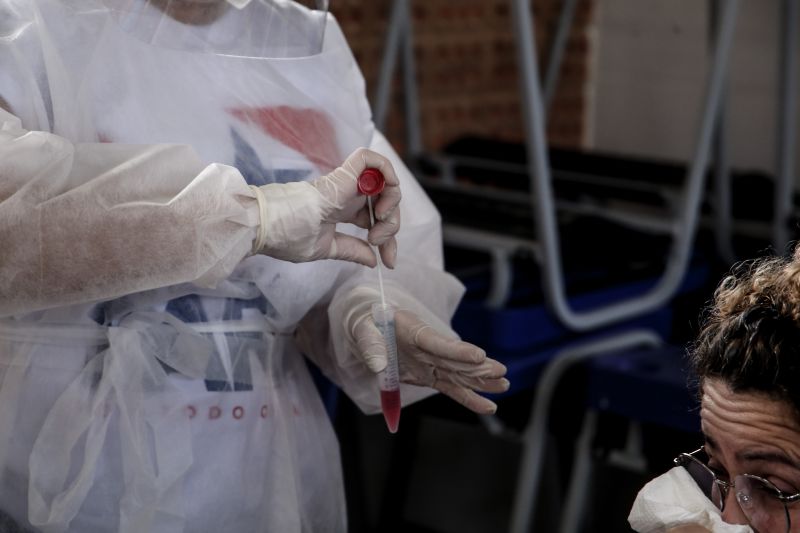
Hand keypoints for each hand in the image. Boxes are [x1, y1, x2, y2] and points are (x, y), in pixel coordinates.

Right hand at [251, 148, 400, 266]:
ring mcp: (347, 182)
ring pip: (385, 180)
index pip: (375, 220)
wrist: (266, 226)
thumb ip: (351, 250)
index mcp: (342, 210)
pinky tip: (383, 198)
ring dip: (392, 203)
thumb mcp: (326, 248)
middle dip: (392, 227)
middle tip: (379, 243)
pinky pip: (371, 159)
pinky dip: (386, 172)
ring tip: (380, 222)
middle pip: (385, 203)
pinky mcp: (344, 172)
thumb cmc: (286, 236)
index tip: (389, 263)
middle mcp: (348, 195)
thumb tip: (373, 260)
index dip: (388, 241)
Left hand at [350, 306, 508, 413]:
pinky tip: (487, 405)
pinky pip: (451, 387)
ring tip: (503, 385)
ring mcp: (431, 361)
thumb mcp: (360, 330)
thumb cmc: (365, 324)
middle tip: (500, 373)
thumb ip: (370, 345)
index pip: (438, 342)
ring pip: (459, 373)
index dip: (458, 351)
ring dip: (480, 381)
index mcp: (413, 331)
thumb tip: (377, 366)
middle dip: (478, 367)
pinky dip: (468, 397)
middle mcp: (427, 347)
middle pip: (455, 359)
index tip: (478, 355)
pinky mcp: (429, 374)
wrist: (366, 325)